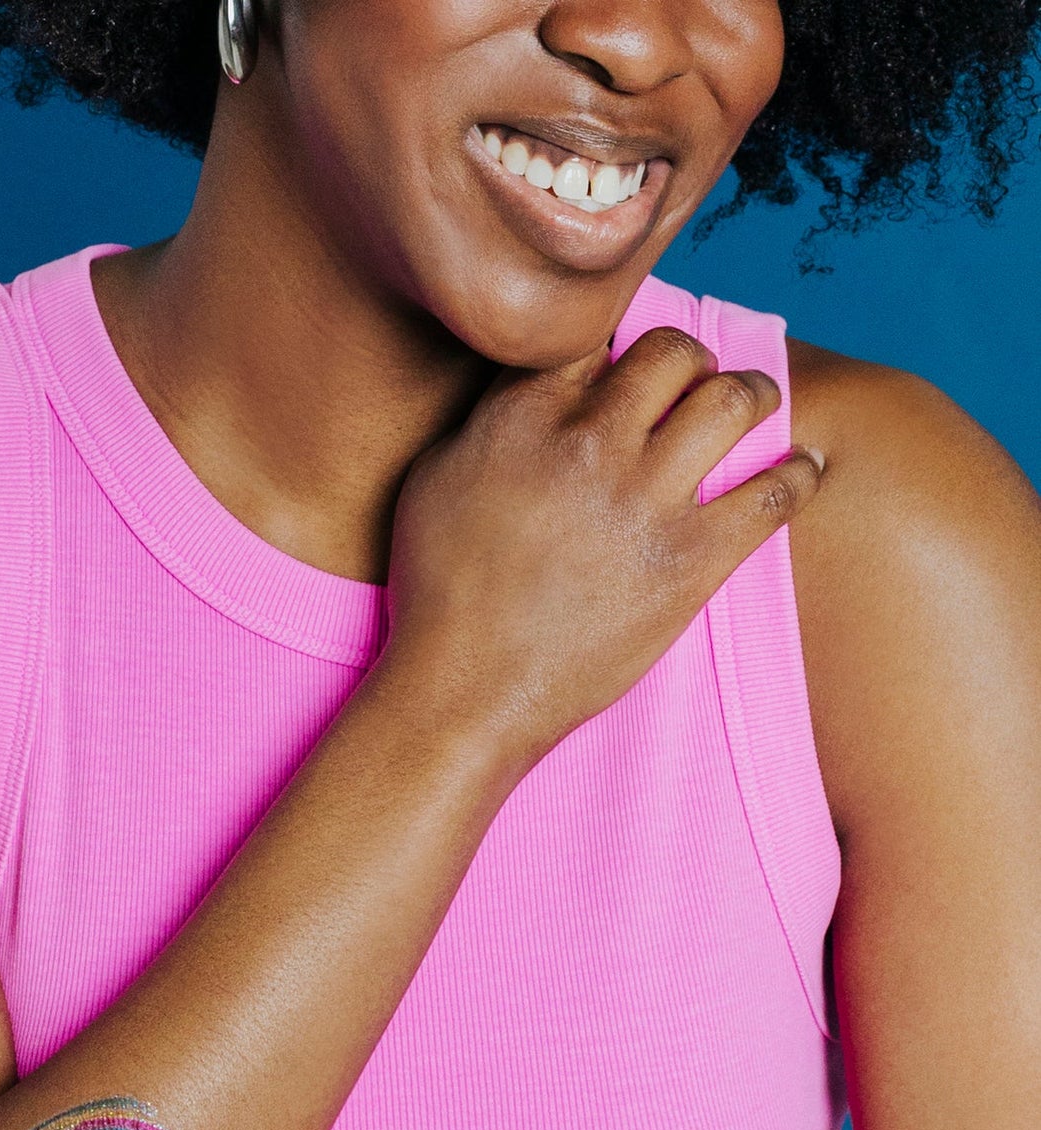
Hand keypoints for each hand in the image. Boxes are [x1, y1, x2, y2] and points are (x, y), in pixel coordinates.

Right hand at [377, 325, 825, 771]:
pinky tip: (798, 468)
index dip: (615, 342)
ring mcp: (645, 503)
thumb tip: (532, 382)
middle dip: (689, 359)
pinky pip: (774, 493)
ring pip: (733, 401)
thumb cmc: (439, 591)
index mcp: (523, 416)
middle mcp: (591, 444)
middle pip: (673, 352)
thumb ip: (490, 417)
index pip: (594, 331)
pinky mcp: (690, 563)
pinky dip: (796, 472)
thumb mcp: (435, 479)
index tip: (624, 365)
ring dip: (751, 394)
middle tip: (695, 379)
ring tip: (754, 403)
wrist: (467, 692)